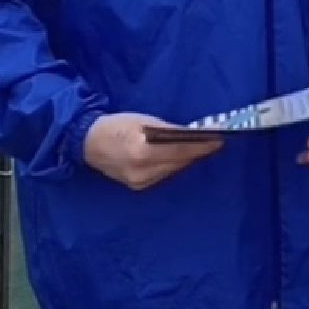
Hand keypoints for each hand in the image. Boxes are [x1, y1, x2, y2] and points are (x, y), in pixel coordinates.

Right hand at [83, 113, 222, 190]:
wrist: (88, 144)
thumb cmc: (116, 126)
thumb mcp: (143, 121)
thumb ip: (169, 130)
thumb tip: (195, 134)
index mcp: (141, 151)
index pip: (181, 150)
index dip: (202, 146)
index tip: (221, 140)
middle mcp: (142, 171)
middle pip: (180, 162)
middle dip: (198, 152)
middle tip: (216, 143)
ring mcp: (139, 182)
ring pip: (174, 170)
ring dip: (188, 160)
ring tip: (203, 149)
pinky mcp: (138, 187)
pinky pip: (164, 175)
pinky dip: (174, 165)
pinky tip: (182, 157)